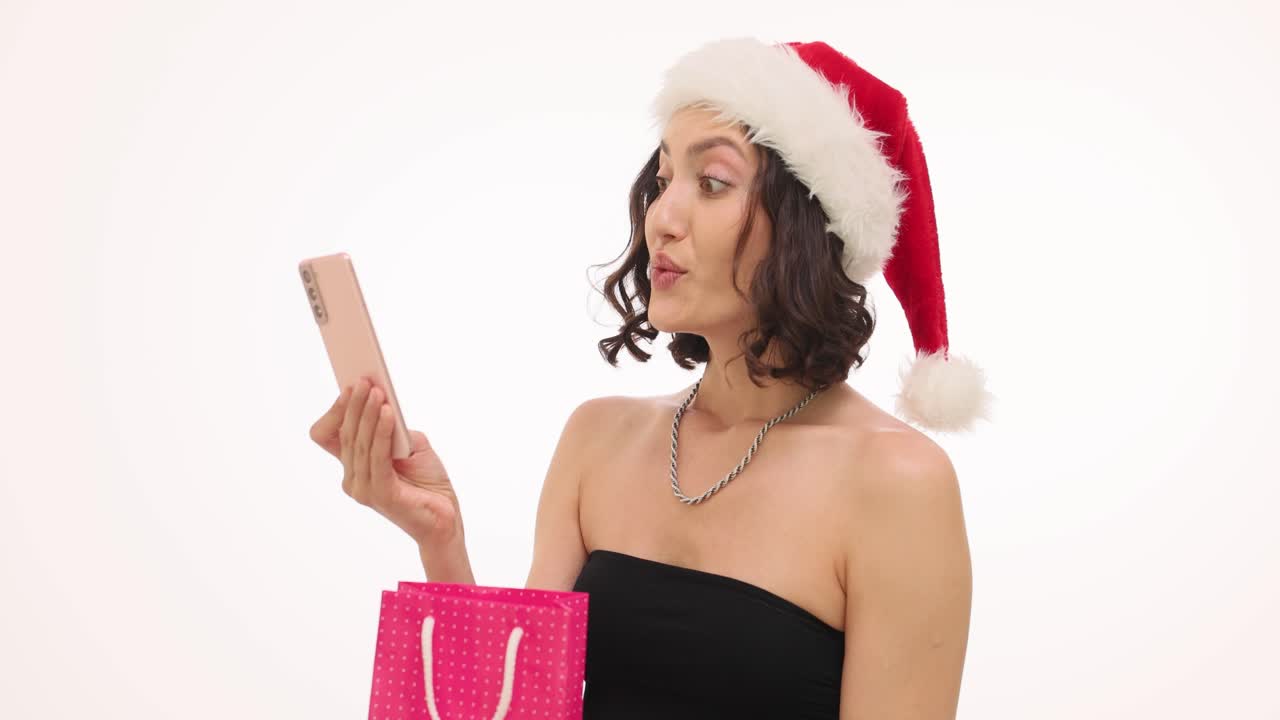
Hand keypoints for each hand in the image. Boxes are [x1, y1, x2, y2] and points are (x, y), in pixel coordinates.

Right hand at [309, 377, 462, 547]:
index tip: (349, 387)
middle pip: (345, 434)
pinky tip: (389, 413)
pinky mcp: (381, 494)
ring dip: (368, 414)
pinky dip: (382, 432)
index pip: (327, 436)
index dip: (335, 412)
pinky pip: (377, 456)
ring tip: (377, 392)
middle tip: (363, 381)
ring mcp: (364, 488)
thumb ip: (394, 428)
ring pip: (360, 443)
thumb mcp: (410, 446)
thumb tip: (383, 401)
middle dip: (354, 405)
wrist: (445, 517)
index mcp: (354, 466)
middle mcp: (353, 478)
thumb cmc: (428, 482)